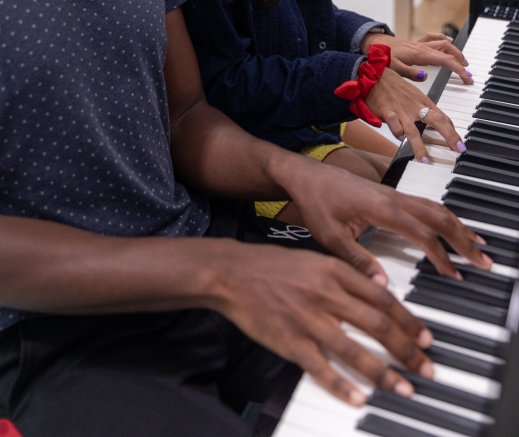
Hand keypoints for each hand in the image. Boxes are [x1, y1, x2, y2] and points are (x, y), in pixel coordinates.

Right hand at [218, 241, 433, 405]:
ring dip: (384, 372)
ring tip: (404, 388)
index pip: (382, 298)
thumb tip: (380, 292)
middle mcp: (325, 293)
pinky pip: (321, 368)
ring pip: (354, 349)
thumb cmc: (272, 266)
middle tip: (426, 367)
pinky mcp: (289, 341)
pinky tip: (359, 398)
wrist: (232, 272)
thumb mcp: (315, 259)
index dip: (408, 320)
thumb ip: (346, 275)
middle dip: (407, 350)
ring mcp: (307, 319)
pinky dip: (342, 386)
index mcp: (333, 271)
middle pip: (377, 324)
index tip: (426, 338)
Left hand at [282, 157, 490, 283]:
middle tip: (483, 259)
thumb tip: (383, 285)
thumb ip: (357, 260)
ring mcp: (393, 193)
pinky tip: (451, 227)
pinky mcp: (390, 194)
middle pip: (438, 216)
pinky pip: (425, 204)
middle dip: (462, 238)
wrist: (306, 175)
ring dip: (458, 225)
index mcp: (381, 208)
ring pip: (435, 207)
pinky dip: (444, 217)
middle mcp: (393, 197)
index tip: (454, 274)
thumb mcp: (330, 236)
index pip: (421, 233)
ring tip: (477, 244)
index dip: (440, 255)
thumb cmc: (316, 203)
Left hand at [361, 32, 471, 85]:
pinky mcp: (417, 44)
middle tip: (468, 74)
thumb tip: (425, 76)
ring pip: (444, 43)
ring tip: (464, 61)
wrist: (375, 45)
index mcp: (420, 54)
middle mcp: (423, 47)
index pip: (445, 61)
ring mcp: (421, 44)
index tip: (466, 77)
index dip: (458, 69)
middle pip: (449, 51)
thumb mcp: (394, 68)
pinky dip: (443, 38)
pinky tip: (449, 40)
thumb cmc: (383, 57)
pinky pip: (434, 38)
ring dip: (456, 51)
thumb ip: (410, 73)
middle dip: (461, 62)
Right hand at [365, 66, 466, 161]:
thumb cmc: (391, 83)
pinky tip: (400, 139)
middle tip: (458, 149)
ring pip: (413, 131)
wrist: (372, 74)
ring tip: (425, 161)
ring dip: (420, 147)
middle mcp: (415, 105)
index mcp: (423, 100)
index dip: (453, 131)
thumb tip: (433, 112)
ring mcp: (401, 110)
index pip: (443, 117)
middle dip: (449, 135)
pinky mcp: (386, 112)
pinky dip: (398, 135)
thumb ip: (422, 103)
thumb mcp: (411, 90)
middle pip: (437, 120)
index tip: (459, 145)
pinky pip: (394, 128)